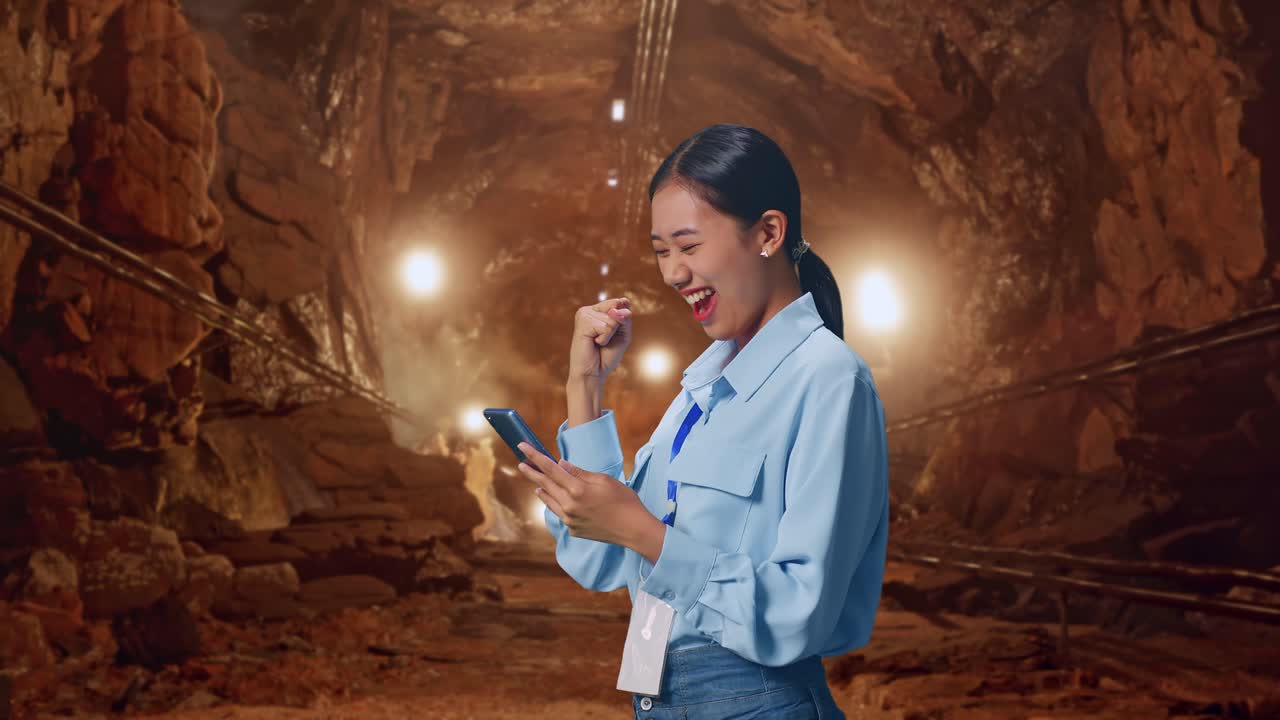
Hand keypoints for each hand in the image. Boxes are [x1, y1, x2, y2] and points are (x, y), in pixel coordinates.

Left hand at [517, 442, 652, 548]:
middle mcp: (569, 505)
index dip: (535, 456)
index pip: (550, 468)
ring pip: (549, 501)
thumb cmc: (624, 500)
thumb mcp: (604, 480)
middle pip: (544, 484)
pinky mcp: (573, 530)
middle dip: (532, 472)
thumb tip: (561, 464)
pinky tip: (555, 499)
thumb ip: (580, 473)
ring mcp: (569, 520)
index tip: (523, 447)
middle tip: (522, 463)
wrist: (633, 530)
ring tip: (536, 483)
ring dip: (541, 490)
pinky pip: (560, 514)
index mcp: (577, 489)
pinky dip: (555, 504)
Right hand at [567, 297, 632, 381]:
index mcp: (598, 309)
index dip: (623, 320)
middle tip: (604, 340)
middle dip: (616, 329)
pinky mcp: (582, 322)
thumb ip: (624, 318)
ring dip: (609, 335)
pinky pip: (606, 327)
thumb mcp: (623, 334)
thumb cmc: (607, 355)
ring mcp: (584, 314)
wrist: (592, 373)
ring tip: (597, 342)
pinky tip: (593, 343)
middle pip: (617, 309)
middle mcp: (590, 309)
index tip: (612, 334)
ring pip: (612, 318)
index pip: (621, 302)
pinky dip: (604, 338)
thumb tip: (616, 308)